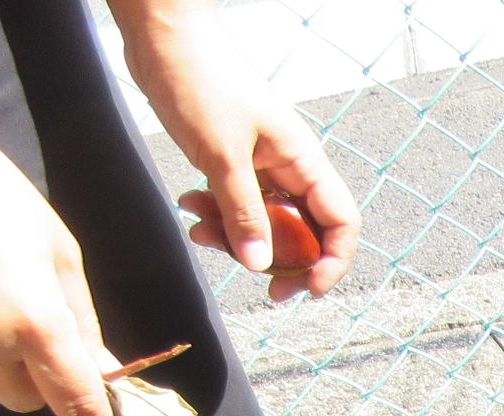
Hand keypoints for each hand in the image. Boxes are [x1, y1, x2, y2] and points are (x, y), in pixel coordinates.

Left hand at [128, 10, 358, 298]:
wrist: (162, 39)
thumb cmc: (199, 82)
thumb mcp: (222, 157)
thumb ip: (243, 214)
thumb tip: (261, 266)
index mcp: (302, 160)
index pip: (340, 222)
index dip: (332, 260)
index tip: (308, 287)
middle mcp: (290, 167)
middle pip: (306, 232)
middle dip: (284, 262)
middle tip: (263, 288)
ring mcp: (262, 166)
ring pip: (266, 223)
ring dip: (238, 238)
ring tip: (201, 233)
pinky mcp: (234, 163)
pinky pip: (237, 206)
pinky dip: (217, 216)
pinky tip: (190, 207)